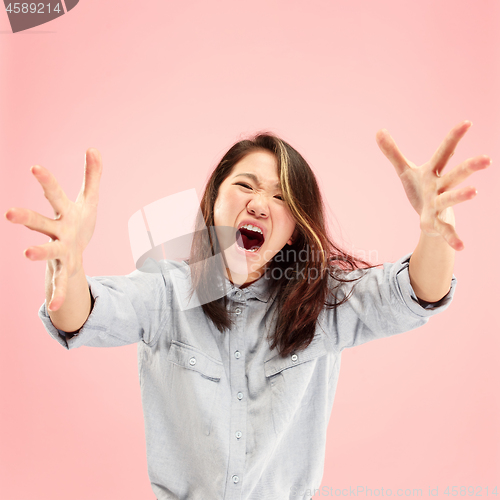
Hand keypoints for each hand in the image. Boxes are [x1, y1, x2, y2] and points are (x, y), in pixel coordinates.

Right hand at [5, 149, 102, 309]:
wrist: (76, 250)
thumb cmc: (80, 221)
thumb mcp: (89, 199)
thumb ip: (92, 175)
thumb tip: (93, 148)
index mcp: (64, 212)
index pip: (55, 194)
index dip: (46, 181)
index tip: (35, 168)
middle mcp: (57, 230)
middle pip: (41, 222)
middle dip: (27, 218)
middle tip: (9, 214)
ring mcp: (60, 250)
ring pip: (47, 250)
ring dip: (38, 251)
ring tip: (27, 254)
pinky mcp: (67, 267)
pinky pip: (62, 281)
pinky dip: (58, 292)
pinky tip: (54, 306)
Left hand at [375, 120, 490, 250]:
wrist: (427, 216)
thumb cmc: (420, 189)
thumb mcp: (404, 170)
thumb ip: (393, 152)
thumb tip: (378, 131)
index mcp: (433, 172)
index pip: (444, 152)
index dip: (454, 137)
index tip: (467, 122)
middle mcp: (441, 186)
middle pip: (456, 175)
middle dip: (469, 167)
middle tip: (487, 159)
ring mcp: (440, 204)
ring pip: (451, 199)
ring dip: (461, 196)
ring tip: (475, 192)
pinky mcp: (436, 222)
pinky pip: (446, 230)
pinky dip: (453, 237)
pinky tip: (462, 246)